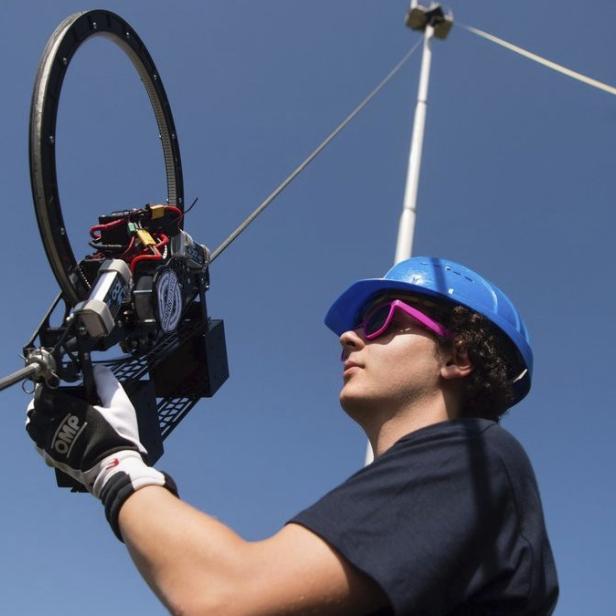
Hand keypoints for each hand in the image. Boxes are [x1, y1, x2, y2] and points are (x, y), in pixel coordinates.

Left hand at [26, 365, 145, 492]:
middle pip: (35, 410)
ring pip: (33, 427)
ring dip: (40, 419)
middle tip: (55, 400)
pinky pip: (38, 444)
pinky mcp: (52, 457)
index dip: (48, 389)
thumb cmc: (118, 436)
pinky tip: (55, 434)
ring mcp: (50, 443)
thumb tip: (99, 369)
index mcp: (68, 410)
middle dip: (42, 403)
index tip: (56, 386)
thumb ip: (108, 384)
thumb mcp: (120, 405)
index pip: (44, 394)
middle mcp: (54, 426)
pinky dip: (42, 436)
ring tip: (52, 416)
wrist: (114, 467)